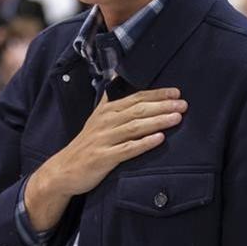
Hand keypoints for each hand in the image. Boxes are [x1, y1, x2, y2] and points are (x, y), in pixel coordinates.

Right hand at [29, 89, 185, 228]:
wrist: (64, 170)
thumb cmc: (86, 144)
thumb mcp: (96, 118)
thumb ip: (110, 99)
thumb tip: (117, 76)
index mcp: (107, 110)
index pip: (136, 98)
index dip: (157, 94)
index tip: (176, 93)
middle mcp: (106, 122)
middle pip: (138, 110)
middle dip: (162, 106)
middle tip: (183, 104)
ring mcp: (104, 139)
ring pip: (135, 127)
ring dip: (157, 121)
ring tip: (177, 118)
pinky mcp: (104, 157)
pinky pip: (127, 149)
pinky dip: (144, 143)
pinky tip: (159, 139)